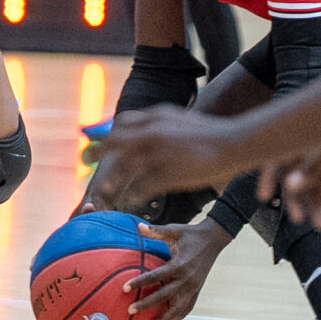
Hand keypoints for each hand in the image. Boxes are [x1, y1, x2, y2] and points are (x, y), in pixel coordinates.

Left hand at [93, 105, 247, 205]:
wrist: (234, 142)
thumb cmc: (210, 134)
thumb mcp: (180, 120)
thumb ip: (160, 124)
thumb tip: (144, 128)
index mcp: (156, 118)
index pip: (122, 124)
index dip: (106, 133)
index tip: (94, 139)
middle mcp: (153, 132)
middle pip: (115, 143)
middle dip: (98, 152)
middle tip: (87, 160)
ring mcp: (159, 153)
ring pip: (124, 168)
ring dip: (111, 180)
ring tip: (104, 191)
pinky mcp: (168, 172)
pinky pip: (142, 186)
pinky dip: (133, 194)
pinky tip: (131, 201)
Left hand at [126, 220, 229, 319]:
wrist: (214, 239)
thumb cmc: (191, 234)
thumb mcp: (175, 230)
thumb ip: (156, 230)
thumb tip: (139, 226)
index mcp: (179, 265)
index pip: (155, 277)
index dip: (139, 282)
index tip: (124, 288)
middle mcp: (186, 279)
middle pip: (163, 297)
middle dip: (146, 305)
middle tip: (130, 310)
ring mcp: (193, 287)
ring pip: (177, 309)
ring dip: (163, 319)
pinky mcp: (197, 290)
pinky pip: (187, 308)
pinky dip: (178, 316)